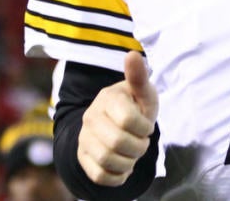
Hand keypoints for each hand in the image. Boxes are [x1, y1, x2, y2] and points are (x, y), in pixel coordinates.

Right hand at [78, 51, 159, 185]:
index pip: (128, 120)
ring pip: (107, 161)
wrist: (117, 124)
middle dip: (138, 147)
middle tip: (142, 142)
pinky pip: (100, 175)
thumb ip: (139, 77)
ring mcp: (84, 138)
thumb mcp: (144, 93)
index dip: (144, 128)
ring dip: (129, 162)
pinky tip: (124, 165)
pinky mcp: (82, 157)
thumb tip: (132, 55)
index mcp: (107, 98)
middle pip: (117, 143)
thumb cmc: (136, 106)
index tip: (147, 126)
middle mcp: (90, 117)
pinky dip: (118, 176)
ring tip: (133, 154)